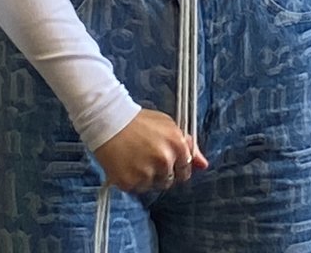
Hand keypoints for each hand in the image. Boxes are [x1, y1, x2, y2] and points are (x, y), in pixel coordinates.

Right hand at [92, 108, 207, 192]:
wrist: (107, 121)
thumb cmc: (137, 122)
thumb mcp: (167, 126)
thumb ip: (188, 145)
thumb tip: (203, 165)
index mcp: (177, 144)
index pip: (185, 170)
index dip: (175, 167)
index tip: (165, 162)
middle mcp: (165, 160)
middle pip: (169, 181)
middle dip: (161, 173)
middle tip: (146, 158)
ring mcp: (147, 172)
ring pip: (153, 186)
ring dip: (146, 177)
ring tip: (134, 159)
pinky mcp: (130, 182)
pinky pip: (137, 189)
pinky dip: (132, 180)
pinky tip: (126, 165)